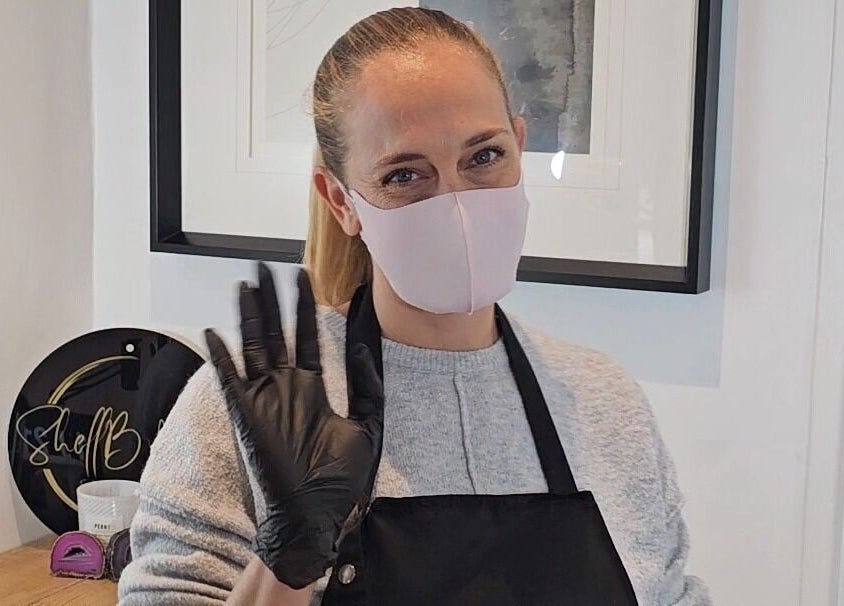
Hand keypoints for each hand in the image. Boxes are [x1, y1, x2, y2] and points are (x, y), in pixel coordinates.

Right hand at [203, 262, 382, 588]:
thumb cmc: (340, 481)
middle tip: (265, 268)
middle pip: (276, 332)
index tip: (301, 277)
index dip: (304, 307)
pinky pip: (231, 380)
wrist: (315, 516)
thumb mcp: (367, 426)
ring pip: (254, 346)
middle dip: (272, 299)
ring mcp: (264, 400)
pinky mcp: (247, 416)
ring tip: (246, 285)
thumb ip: (366, 386)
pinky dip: (222, 357)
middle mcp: (286, 388)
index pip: (305, 336)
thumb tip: (361, 348)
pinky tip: (215, 332)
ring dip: (249, 316)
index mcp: (312, 388)